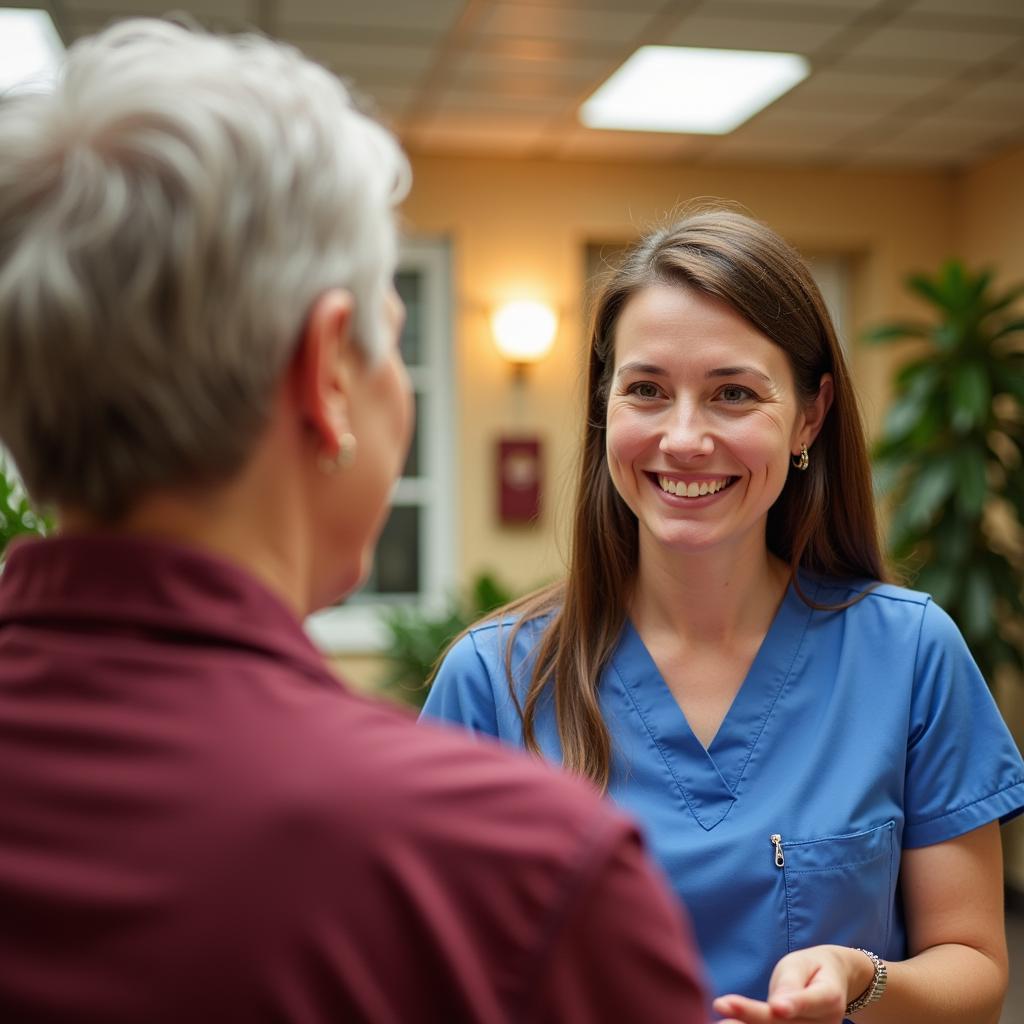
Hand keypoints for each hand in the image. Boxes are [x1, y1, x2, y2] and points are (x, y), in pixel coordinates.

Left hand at [712, 945, 860, 1023]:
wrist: (831, 986)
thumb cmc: (809, 970)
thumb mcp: (800, 965)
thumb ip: (790, 984)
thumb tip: (778, 1006)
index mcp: (829, 997)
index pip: (810, 1002)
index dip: (793, 1005)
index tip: (777, 1007)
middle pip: (785, 1023)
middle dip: (753, 1017)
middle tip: (722, 1006)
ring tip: (722, 1022)